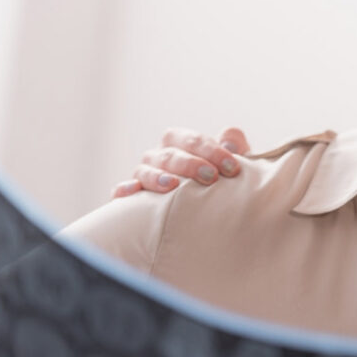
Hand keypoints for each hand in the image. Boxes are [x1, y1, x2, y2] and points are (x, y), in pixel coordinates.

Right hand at [111, 127, 250, 197]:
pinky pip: (120, 192)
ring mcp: (143, 176)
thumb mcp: (232, 165)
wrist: (208, 216)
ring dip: (158, 176)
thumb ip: (235, 148)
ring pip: (144, 170)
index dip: (211, 150)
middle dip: (190, 164)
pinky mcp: (130, 199)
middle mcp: (159, 158)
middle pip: (169, 154)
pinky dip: (124, 190)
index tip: (232, 167)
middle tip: (211, 177)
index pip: (191, 140)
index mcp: (180, 144)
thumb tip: (230, 142)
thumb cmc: (221, 183)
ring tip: (173, 185)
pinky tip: (133, 192)